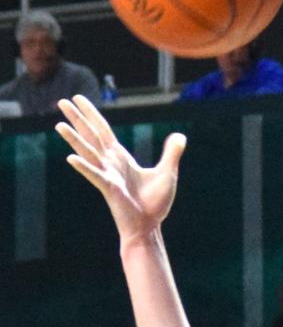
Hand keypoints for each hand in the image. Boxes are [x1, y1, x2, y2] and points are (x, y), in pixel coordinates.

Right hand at [56, 96, 185, 242]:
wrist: (149, 228)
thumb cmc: (154, 204)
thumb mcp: (167, 173)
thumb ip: (171, 154)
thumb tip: (180, 136)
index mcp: (121, 158)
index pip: (103, 130)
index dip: (92, 114)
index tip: (78, 99)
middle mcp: (110, 163)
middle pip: (91, 135)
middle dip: (77, 118)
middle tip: (61, 101)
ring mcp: (108, 175)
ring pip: (89, 152)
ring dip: (74, 138)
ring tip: (59, 125)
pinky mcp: (109, 189)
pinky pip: (95, 175)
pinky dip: (84, 166)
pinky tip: (71, 158)